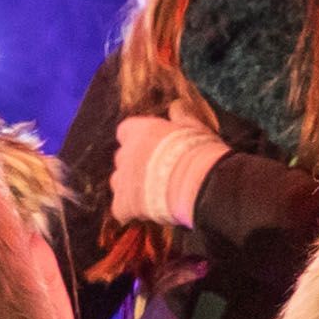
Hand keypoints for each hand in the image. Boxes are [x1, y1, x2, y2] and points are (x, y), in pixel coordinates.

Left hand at [106, 111, 232, 231]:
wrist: (200, 184)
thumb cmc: (200, 153)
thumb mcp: (195, 129)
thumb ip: (182, 117)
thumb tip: (176, 106)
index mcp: (139, 131)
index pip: (126, 131)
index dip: (139, 140)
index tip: (153, 147)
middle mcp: (125, 153)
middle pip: (122, 157)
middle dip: (135, 164)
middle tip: (158, 174)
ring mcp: (121, 180)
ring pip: (118, 182)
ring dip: (130, 187)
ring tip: (153, 194)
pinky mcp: (122, 205)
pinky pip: (121, 209)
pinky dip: (131, 211)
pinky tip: (149, 213)